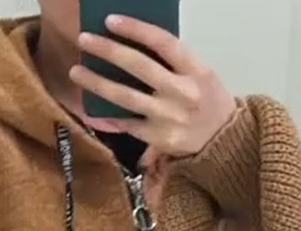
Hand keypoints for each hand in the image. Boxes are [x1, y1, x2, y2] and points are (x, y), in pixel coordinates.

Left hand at [71, 15, 236, 165]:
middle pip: (139, 66)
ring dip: (97, 83)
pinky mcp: (158, 138)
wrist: (223, 140)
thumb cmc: (208, 100)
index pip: (163, 42)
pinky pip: (127, 124)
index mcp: (195, 70)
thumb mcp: (200, 73)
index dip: (135, 29)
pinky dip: (107, 116)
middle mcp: (181, 92)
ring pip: (126, 96)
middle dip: (108, 51)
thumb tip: (133, 44)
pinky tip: (91, 109)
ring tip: (77, 71)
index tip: (110, 20)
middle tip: (84, 40)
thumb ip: (172, 61)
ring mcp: (168, 117)